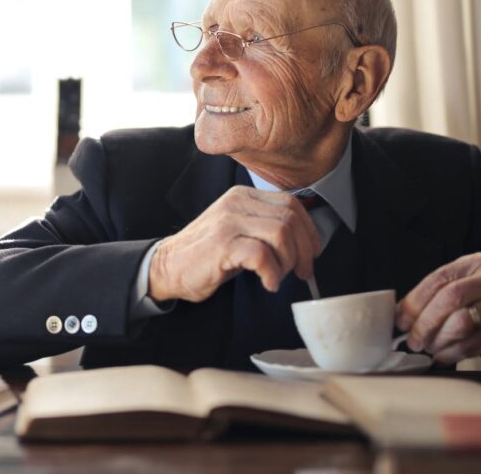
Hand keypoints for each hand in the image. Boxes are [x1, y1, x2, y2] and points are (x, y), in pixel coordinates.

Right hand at [149, 186, 320, 302]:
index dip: (309, 231)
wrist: (168, 267)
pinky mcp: (222, 244)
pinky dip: (272, 273)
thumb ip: (266, 228)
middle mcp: (237, 203)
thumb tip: (305, 243)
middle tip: (301, 272)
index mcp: (244, 196)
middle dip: (303, 250)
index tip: (311, 253)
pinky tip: (267, 283)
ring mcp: (229, 222)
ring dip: (287, 262)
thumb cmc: (207, 255)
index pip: (292, 204)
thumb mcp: (239, 231)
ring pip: (281, 234)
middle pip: (291, 219)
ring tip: (278, 276)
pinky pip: (262, 255)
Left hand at [395, 252, 480, 369]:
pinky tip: (442, 356)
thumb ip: (433, 296)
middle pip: (450, 298)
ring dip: (438, 340)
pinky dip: (450, 354)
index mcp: (475, 263)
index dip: (414, 302)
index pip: (438, 279)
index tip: (400, 321)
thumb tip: (398, 316)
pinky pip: (471, 345)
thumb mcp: (461, 289)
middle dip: (425, 323)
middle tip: (413, 340)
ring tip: (428, 347)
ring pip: (461, 323)